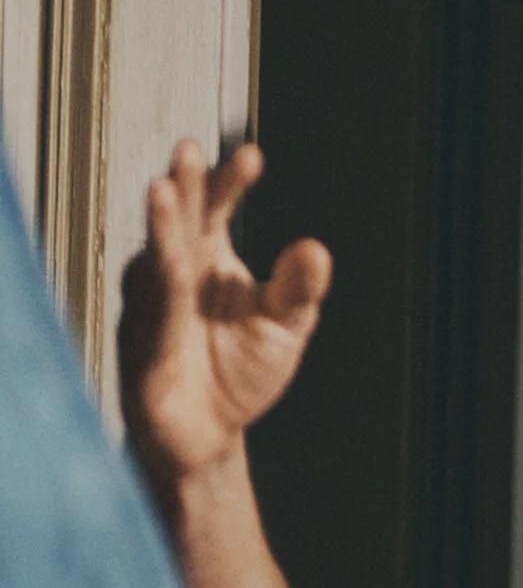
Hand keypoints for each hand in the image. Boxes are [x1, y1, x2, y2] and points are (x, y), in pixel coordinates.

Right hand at [117, 138, 331, 479]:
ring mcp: (151, 310)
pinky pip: (153, 320)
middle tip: (188, 151)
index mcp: (205, 258)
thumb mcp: (281, 328)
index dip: (229, 182)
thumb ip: (297, 291)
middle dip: (183, 188)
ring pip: (156, 264)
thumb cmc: (241, 373)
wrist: (210, 436)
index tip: (252, 156)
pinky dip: (162, 294)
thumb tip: (316, 250)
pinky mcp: (142, 353)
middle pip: (178, 223)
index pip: (215, 210)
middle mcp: (172, 275)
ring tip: (163, 191)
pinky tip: (173, 269)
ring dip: (161, 229)